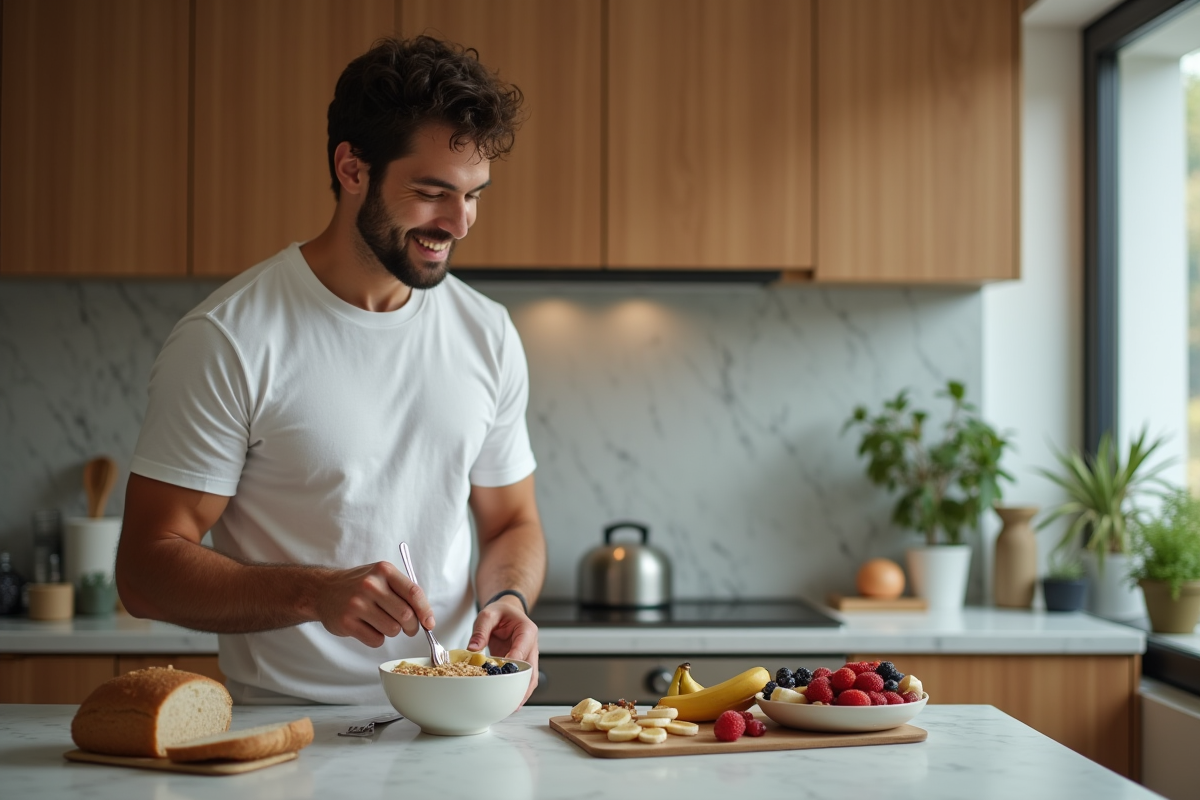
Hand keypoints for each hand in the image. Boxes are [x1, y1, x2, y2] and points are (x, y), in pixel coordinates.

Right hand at [313, 562, 435, 647]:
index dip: (425, 611)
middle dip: (412, 626)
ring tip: (382, 622)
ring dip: (392, 631)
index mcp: (384, 571)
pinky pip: (376, 640)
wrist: (323, 590)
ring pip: (392, 630)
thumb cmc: (359, 585)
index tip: (429, 623)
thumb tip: (426, 617)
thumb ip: (403, 592)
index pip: (414, 593)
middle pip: (405, 615)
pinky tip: (368, 628)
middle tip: (408, 628)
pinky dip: (377, 639)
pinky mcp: (347, 622)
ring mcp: (357, 604)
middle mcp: (370, 585)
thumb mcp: (382, 577)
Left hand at [469, 597, 538, 704]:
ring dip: (522, 692)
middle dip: (522, 687)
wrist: (507, 611)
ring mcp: (528, 656)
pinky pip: (523, 678)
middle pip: (532, 670)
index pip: (522, 650)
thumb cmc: (501, 612)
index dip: (513, 664)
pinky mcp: (521, 663)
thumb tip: (473, 649)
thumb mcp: (488, 614)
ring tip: (512, 707)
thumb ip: (481, 630)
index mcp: (527, 631)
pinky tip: (510, 700)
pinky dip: (517, 689)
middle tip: (512, 702)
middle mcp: (531, 645)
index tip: (503, 675)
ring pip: (530, 678)